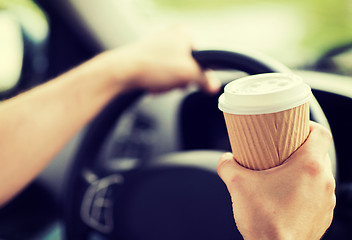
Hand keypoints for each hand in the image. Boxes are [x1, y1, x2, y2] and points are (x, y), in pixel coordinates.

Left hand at [100, 25, 219, 93]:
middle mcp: (171, 36)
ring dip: (169, 83)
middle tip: (173, 83)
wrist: (121, 71)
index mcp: (184, 33)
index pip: (203, 58)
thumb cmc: (152, 65)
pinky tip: (153, 85)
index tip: (193, 82)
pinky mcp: (148, 57)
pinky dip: (159, 82)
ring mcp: (159, 46)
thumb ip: (205, 80)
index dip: (199, 74)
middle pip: (188, 66)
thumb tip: (214, 86)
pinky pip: (162, 73)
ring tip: (160, 84)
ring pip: (174, 72)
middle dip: (180, 80)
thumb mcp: (187, 73)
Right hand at [217, 121, 335, 239]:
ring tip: (282, 173)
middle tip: (282, 149)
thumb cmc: (264, 221)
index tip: (296, 127)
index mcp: (309, 168)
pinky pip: (317, 193)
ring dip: (304, 169)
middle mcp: (323, 182)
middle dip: (301, 148)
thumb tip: (225, 160)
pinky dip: (305, 188)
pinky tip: (285, 195)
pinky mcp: (322, 216)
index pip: (321, 133)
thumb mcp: (238, 185)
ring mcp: (325, 201)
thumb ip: (227, 166)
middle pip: (319, 153)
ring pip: (320, 174)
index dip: (310, 125)